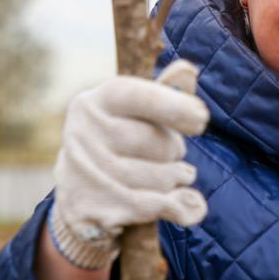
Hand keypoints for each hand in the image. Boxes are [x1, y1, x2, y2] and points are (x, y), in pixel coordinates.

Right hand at [50, 60, 209, 269]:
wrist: (77, 196)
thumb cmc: (118, 145)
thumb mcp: (133, 114)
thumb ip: (163, 94)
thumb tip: (188, 70)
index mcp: (94, 102)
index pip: (143, 97)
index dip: (177, 107)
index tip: (201, 119)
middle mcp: (83, 134)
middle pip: (159, 143)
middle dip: (175, 151)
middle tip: (171, 154)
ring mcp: (84, 174)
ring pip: (161, 178)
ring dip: (178, 179)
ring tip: (176, 176)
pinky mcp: (91, 209)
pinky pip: (154, 207)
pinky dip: (178, 208)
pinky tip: (185, 206)